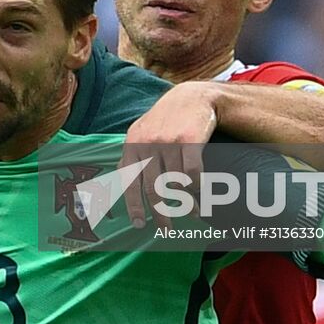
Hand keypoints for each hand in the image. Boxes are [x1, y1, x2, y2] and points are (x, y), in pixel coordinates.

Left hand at [120, 81, 217, 229]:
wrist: (192, 97)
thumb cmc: (165, 120)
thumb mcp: (142, 132)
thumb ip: (133, 155)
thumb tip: (122, 182)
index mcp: (132, 144)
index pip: (129, 181)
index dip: (134, 205)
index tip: (140, 224)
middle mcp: (147, 143)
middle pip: (153, 188)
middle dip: (160, 212)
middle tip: (167, 227)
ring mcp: (168, 141)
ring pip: (175, 184)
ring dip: (186, 203)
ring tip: (193, 212)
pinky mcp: (189, 140)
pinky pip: (192, 174)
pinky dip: (197, 187)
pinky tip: (201, 192)